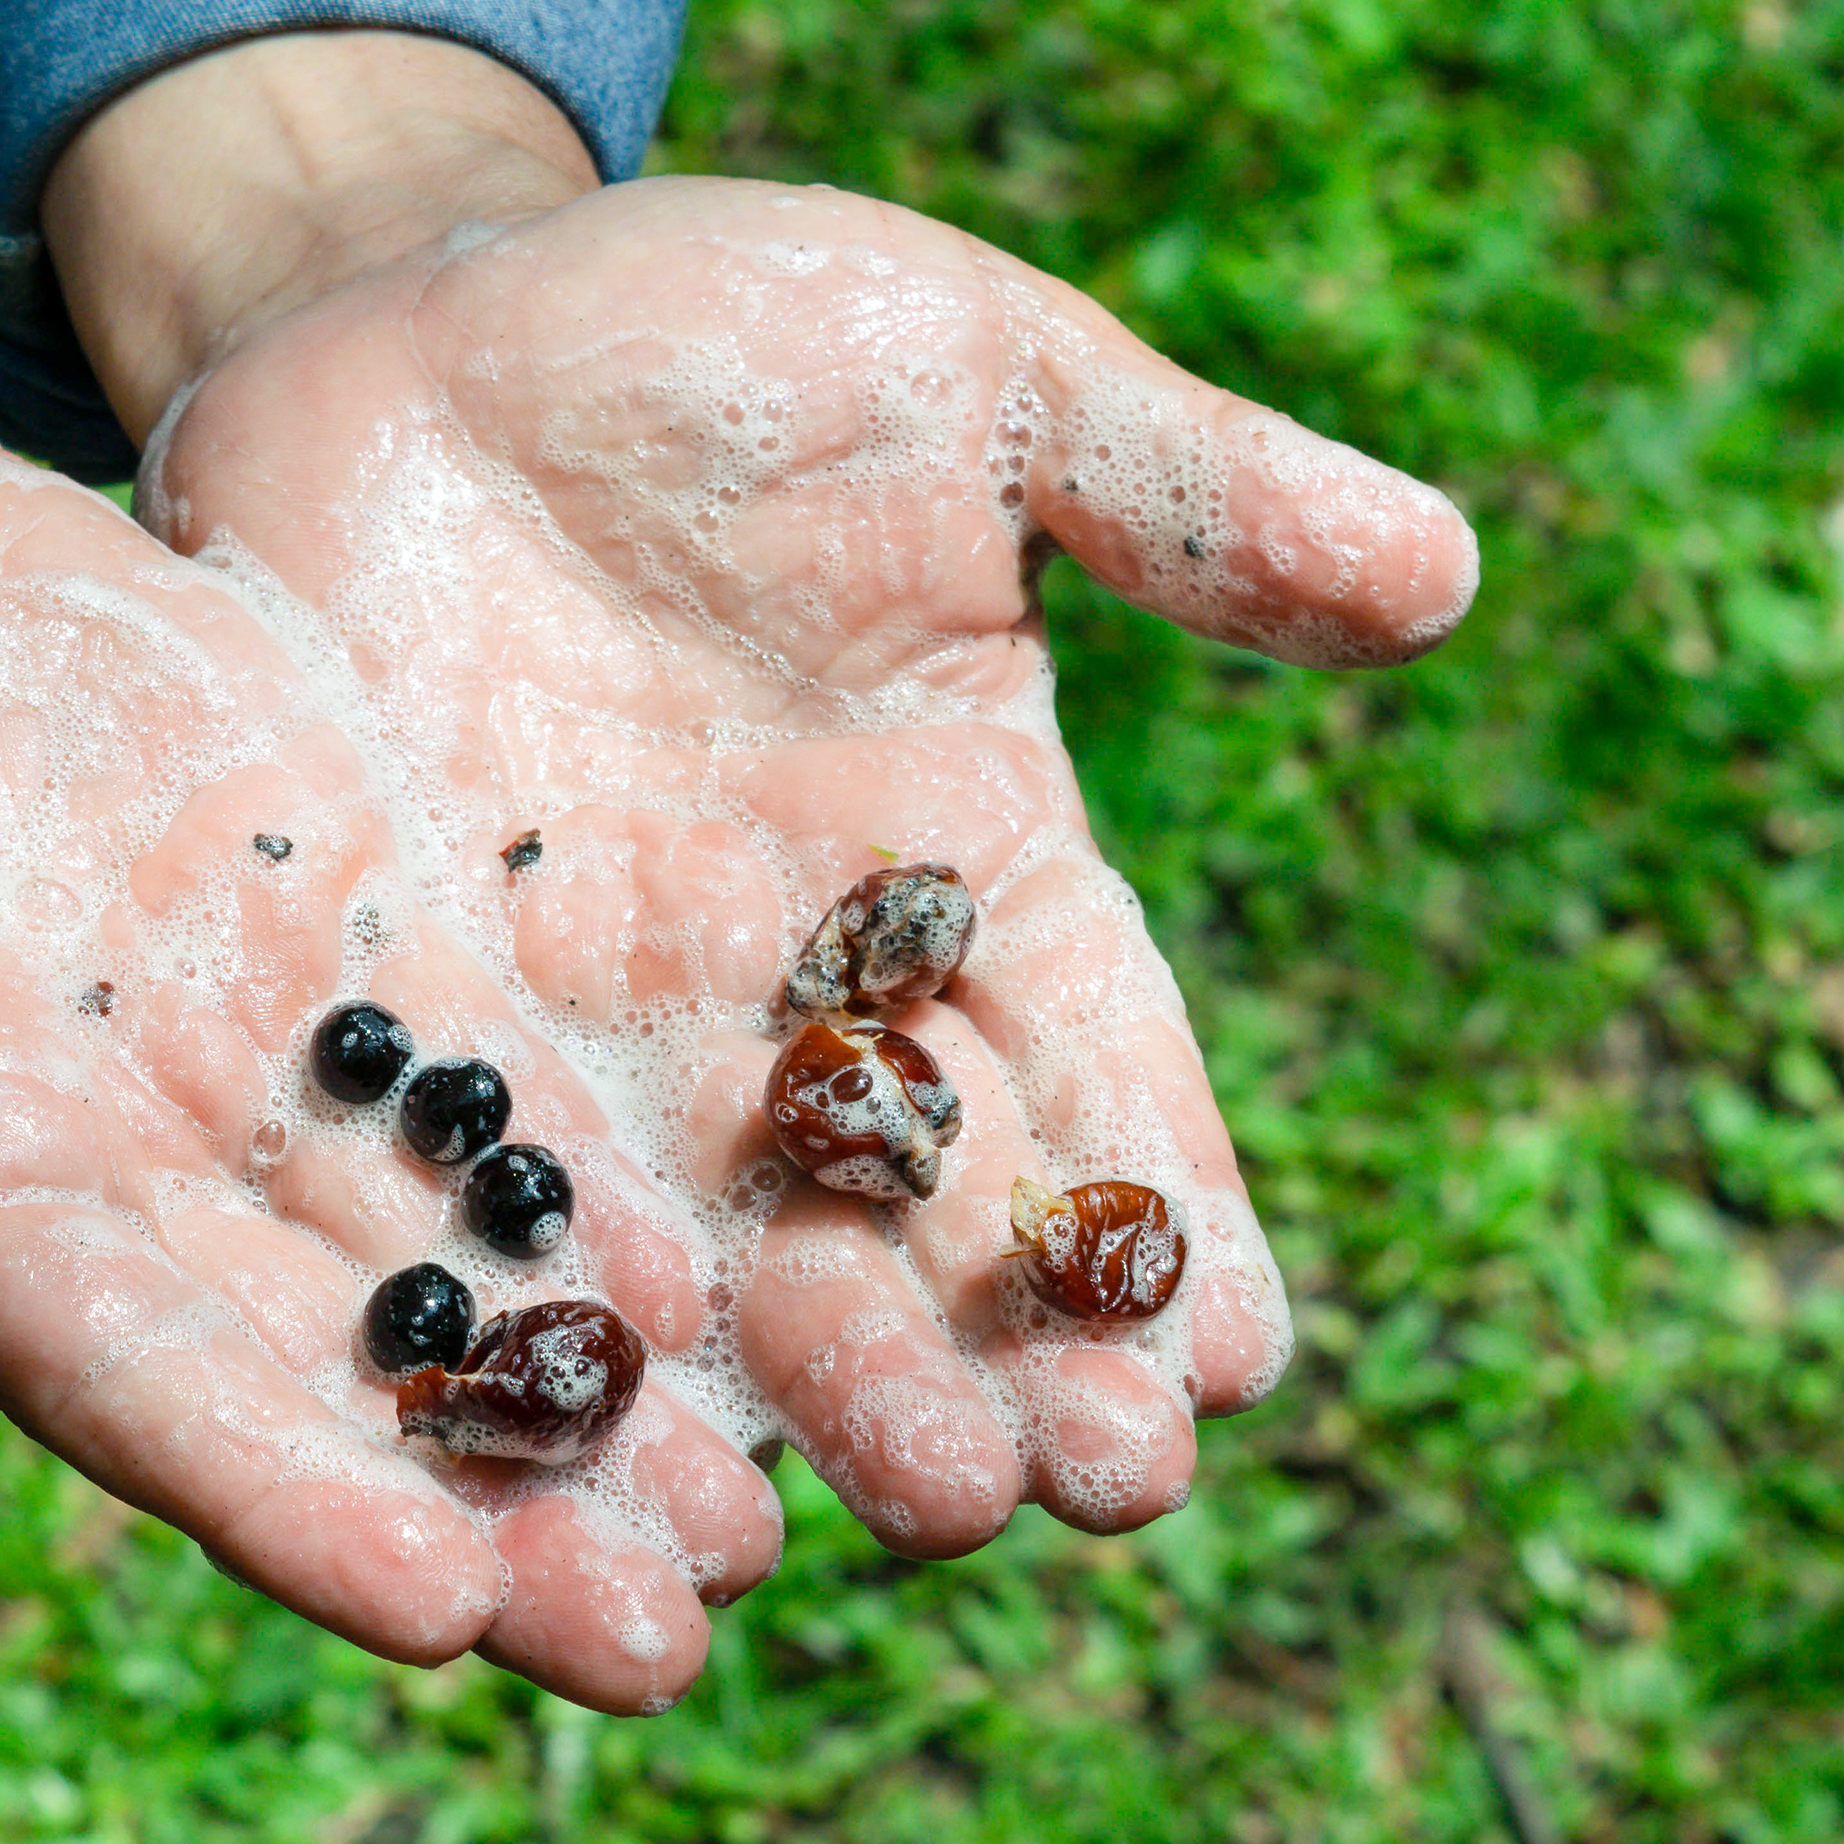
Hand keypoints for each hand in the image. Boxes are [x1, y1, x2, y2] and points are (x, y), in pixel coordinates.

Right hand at [0, 51, 779, 1709]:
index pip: (142, 1388)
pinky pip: (495, 1066)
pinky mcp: (339, 914)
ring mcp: (243, 1051)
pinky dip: (601, 1168)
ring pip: (454, 1252)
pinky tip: (734, 1267)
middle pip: (341, 1374)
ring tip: (765, 1515)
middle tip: (676, 1635)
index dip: (289, 1495)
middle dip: (506, 1509)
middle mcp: (124, 1166)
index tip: (445, 1612)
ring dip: (601, 1384)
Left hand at [132, 173, 1479, 1561]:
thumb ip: (1168, 487)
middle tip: (1067, 1486)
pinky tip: (601, 1452)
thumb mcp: (955, 376)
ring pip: (734, 1266)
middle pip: (932, 1224)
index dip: (1165, 1218)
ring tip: (874, 1516)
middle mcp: (808, 996)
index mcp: (974, 866)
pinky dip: (560, 1335)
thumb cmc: (701, 339)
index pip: (1102, 1078)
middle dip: (1001, 1358)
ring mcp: (615, 1030)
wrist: (403, 327)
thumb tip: (1441, 570)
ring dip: (808, 1398)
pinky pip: (506, 1217)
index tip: (1229, 1361)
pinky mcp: (437, 1029)